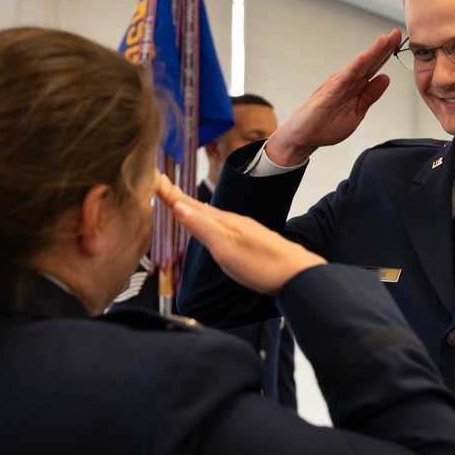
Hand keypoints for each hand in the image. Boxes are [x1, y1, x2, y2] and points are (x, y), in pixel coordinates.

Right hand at [157, 176, 325, 293]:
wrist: (298, 274)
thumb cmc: (263, 265)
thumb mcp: (226, 248)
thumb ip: (203, 228)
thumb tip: (179, 207)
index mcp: (225, 222)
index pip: (191, 205)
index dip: (172, 194)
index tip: (155, 179)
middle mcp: (234, 222)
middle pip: (201, 207)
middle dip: (180, 197)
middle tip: (163, 185)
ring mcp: (244, 231)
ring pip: (212, 216)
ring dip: (193, 208)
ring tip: (180, 203)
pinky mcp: (251, 242)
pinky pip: (222, 226)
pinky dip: (209, 221)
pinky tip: (212, 226)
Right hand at [264, 28, 402, 166]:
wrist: (304, 138)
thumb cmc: (326, 126)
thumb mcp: (356, 113)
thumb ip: (370, 96)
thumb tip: (386, 78)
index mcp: (356, 87)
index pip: (374, 68)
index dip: (387, 54)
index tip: (398, 41)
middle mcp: (348, 82)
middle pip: (369, 62)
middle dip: (383, 48)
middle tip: (396, 32)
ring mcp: (338, 85)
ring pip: (359, 66)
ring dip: (372, 52)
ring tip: (384, 39)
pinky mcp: (329, 92)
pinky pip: (344, 78)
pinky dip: (354, 67)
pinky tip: (364, 57)